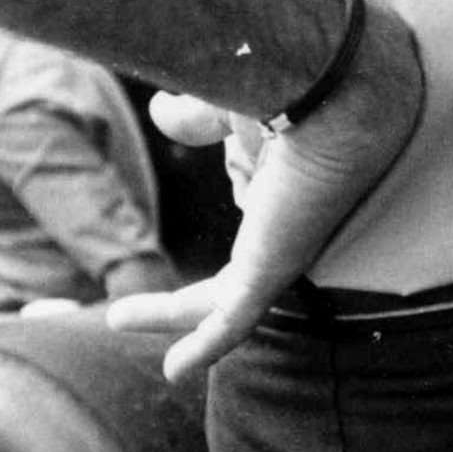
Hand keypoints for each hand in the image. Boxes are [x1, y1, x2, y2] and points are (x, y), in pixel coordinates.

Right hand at [107, 0, 424, 380]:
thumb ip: (203, 116)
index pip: (259, 191)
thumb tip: (164, 111)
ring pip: (227, 296)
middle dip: (199, 281)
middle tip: (139, 299)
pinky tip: (177, 371)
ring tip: (119, 317)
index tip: (242, 166)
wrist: (332, 84)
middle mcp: (294, 214)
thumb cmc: (298, 80)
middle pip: (246, 259)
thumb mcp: (236, 102)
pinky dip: (205, 343)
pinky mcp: (273, 268)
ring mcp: (284, 246)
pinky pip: (235, 319)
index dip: (245, 171)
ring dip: (175, 312)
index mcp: (294, 171)